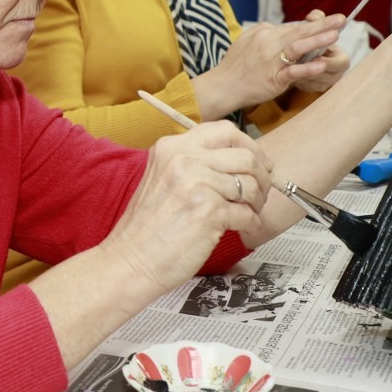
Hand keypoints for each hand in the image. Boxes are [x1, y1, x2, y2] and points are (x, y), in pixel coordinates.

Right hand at [101, 122, 267, 294]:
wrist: (130, 260)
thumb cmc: (148, 227)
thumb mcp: (163, 178)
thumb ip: (194, 164)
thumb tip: (243, 160)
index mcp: (172, 148)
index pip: (225, 131)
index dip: (249, 147)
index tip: (258, 163)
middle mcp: (183, 160)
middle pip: (245, 155)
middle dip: (261, 176)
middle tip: (259, 193)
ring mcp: (196, 184)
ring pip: (250, 185)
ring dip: (257, 202)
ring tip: (248, 213)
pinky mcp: (209, 212)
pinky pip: (247, 213)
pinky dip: (251, 223)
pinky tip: (241, 228)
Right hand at [193, 13, 346, 119]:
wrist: (223, 85)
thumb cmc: (235, 65)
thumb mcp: (247, 40)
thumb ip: (265, 33)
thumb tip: (281, 28)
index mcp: (264, 33)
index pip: (293, 26)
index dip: (314, 23)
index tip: (330, 19)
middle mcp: (268, 44)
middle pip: (299, 31)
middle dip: (322, 25)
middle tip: (341, 19)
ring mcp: (271, 62)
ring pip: (297, 48)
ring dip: (318, 40)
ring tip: (335, 35)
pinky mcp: (273, 79)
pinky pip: (293, 72)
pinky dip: (308, 68)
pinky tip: (321, 64)